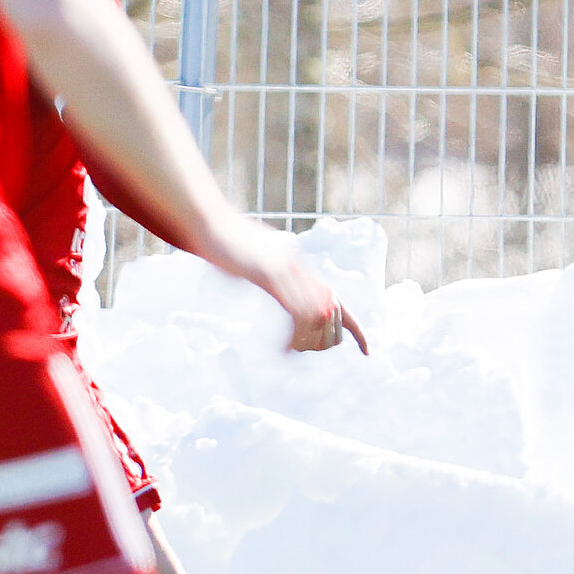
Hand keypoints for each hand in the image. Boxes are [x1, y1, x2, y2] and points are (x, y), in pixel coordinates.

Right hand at [208, 218, 369, 353]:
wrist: (206, 220)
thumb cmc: (223, 243)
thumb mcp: (252, 263)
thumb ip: (265, 276)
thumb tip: (261, 283)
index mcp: (299, 269)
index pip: (338, 302)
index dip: (355, 328)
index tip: (368, 351)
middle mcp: (300, 269)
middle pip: (335, 312)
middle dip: (329, 339)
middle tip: (307, 352)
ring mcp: (286, 271)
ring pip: (319, 315)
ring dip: (311, 340)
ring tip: (294, 351)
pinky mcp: (270, 275)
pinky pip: (295, 311)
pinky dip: (294, 336)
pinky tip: (284, 349)